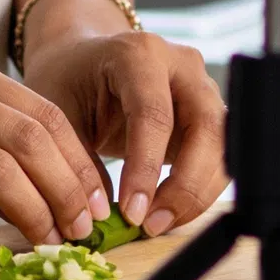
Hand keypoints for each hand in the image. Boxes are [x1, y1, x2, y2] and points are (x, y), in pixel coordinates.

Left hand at [23, 30, 226, 237]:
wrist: (85, 61)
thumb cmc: (70, 82)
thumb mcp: (57, 111)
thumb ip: (76, 160)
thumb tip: (99, 214)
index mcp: (140, 54)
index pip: (154, 113)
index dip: (147, 167)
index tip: (132, 212)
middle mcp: (181, 65)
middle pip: (205, 126)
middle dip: (184, 185)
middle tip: (151, 225)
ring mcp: (202, 87)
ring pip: (222, 145)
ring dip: (196, 193)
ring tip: (157, 224)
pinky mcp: (209, 115)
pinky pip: (220, 158)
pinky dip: (200, 191)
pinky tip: (169, 213)